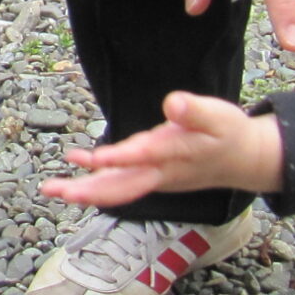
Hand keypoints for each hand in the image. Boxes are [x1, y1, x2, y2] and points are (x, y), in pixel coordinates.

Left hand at [40, 91, 283, 205]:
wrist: (243, 159)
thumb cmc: (229, 134)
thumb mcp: (219, 116)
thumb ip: (195, 110)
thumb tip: (173, 103)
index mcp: (176, 155)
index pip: (144, 158)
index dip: (120, 159)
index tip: (96, 159)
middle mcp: (160, 172)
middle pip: (122, 187)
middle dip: (89, 191)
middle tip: (57, 191)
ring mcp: (154, 177)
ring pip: (116, 188)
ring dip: (84, 188)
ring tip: (51, 188)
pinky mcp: (151, 176)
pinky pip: (120, 181)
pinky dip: (97, 175)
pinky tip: (76, 161)